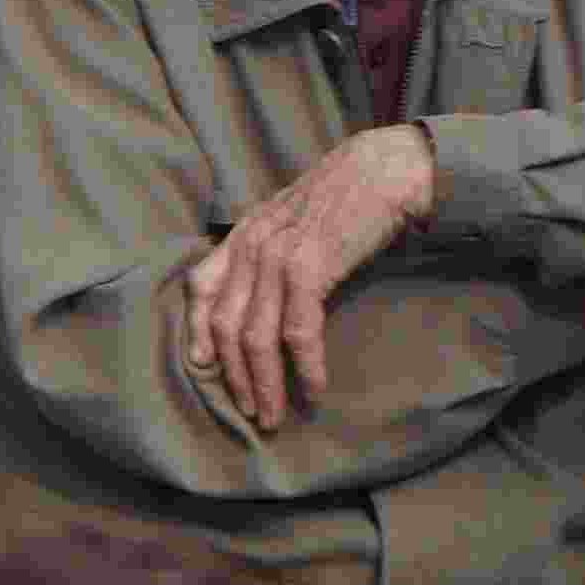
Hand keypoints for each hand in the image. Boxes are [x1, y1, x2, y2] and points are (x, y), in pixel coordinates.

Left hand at [175, 125, 440, 432]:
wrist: (387, 168)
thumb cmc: (348, 197)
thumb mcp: (294, 221)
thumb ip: (271, 251)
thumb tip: (264, 295)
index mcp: (244, 233)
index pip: (200, 286)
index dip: (197, 330)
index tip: (202, 367)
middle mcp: (250, 244)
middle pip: (224, 325)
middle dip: (233, 376)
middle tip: (251, 413)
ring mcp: (276, 256)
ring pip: (254, 337)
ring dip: (264, 385)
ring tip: (274, 416)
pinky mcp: (309, 267)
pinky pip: (297, 332)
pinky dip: (304, 368)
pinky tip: (314, 391)